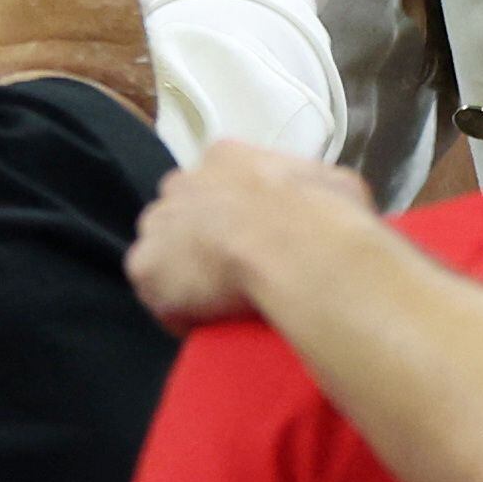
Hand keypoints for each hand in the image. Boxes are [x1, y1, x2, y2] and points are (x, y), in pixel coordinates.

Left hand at [125, 141, 375, 332]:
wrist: (292, 248)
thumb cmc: (321, 216)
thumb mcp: (338, 189)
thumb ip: (319, 191)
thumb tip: (334, 205)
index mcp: (224, 158)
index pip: (216, 184)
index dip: (232, 213)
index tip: (253, 240)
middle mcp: (181, 184)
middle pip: (182, 213)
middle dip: (201, 238)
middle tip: (234, 271)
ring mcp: (157, 224)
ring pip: (164, 251)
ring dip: (186, 273)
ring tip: (222, 303)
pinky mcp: (144, 267)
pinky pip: (159, 295)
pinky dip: (180, 311)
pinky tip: (208, 323)